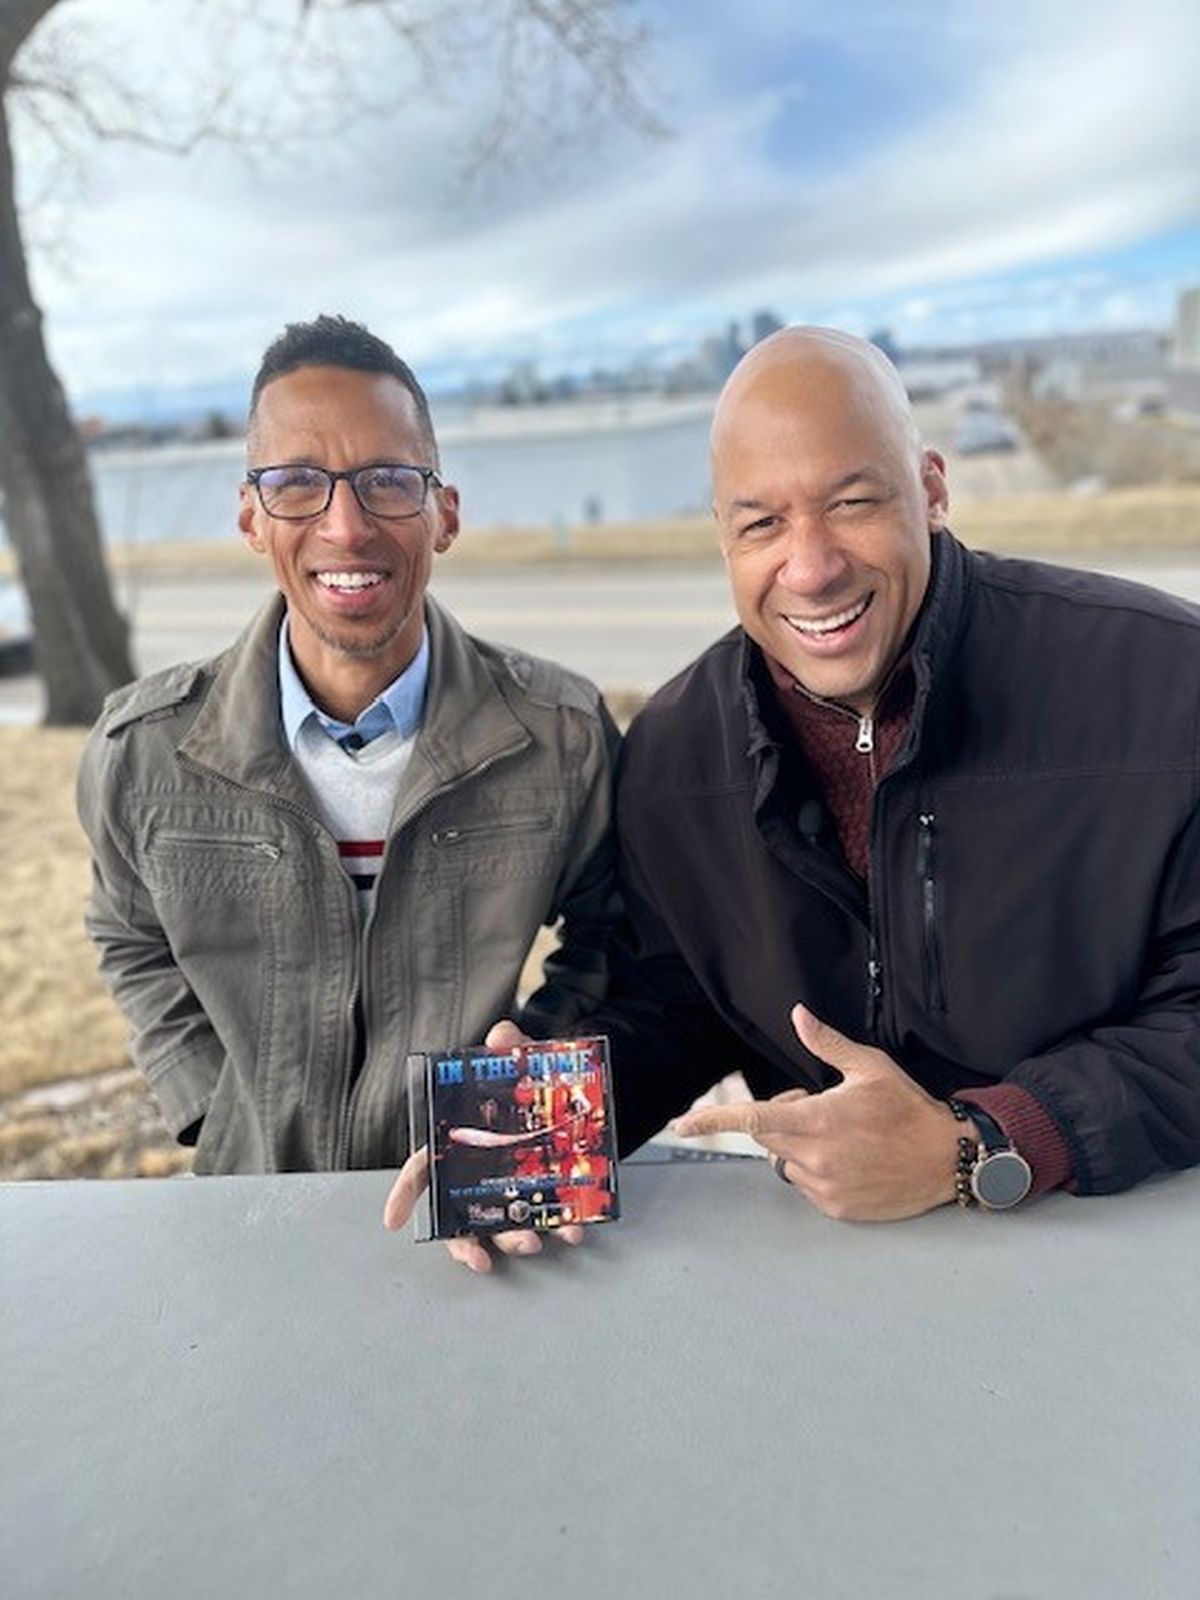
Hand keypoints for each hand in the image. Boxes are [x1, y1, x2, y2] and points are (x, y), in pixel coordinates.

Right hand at [381, 1019, 584, 1272]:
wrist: (575, 1087)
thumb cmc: (528, 1079)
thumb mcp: (519, 1056)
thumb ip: (509, 1045)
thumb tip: (502, 1035)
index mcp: (460, 1142)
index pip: (423, 1169)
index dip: (405, 1193)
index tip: (394, 1220)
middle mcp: (480, 1174)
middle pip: (459, 1216)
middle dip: (466, 1243)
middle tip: (481, 1257)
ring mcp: (513, 1188)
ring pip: (502, 1227)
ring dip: (514, 1240)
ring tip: (532, 1242)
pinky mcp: (547, 1194)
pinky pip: (549, 1220)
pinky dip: (562, 1229)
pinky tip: (573, 1230)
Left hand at [673, 1004, 962, 1220]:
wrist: (946, 1158)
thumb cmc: (908, 1108)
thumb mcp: (870, 1067)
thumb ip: (827, 1044)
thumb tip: (798, 1015)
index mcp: (818, 1120)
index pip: (753, 1120)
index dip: (713, 1120)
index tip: (683, 1124)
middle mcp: (816, 1157)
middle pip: (768, 1137)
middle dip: (781, 1118)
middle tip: (820, 1107)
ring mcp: (825, 1186)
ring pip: (787, 1161)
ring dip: (799, 1146)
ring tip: (843, 1136)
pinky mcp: (836, 1208)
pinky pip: (807, 1184)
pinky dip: (817, 1169)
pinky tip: (851, 1159)